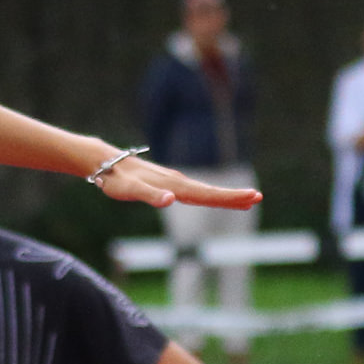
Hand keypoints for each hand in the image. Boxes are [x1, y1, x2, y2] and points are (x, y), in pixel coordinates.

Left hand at [96, 156, 262, 210]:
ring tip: (246, 200)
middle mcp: (176, 182)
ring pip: (203, 191)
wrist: (104, 162)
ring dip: (225, 196)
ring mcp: (173, 181)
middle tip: (258, 198)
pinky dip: (208, 195)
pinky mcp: (167, 182)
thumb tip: (171, 201)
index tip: (251, 198)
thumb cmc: (115, 179)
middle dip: (233, 197)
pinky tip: (212, 197)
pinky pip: (193, 190)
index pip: (206, 194)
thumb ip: (150, 195)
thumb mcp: (129, 191)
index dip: (228, 198)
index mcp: (173, 186)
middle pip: (209, 192)